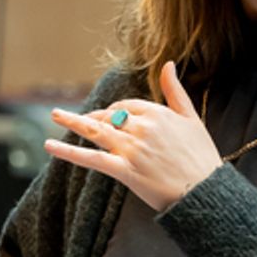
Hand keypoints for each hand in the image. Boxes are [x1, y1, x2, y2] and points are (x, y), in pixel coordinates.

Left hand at [45, 61, 222, 210]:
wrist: (205, 192)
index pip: (126, 106)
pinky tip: (50, 147)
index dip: (115, 111)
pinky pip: (91, 158)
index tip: (108, 117)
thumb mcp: (192, 118)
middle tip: (74, 119)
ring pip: (96, 131)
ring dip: (72, 122)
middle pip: (109, 117)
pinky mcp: (125, 170)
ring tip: (54, 116)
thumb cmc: (201, 157)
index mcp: (157, 113)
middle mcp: (142, 128)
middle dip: (92, 117)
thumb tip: (167, 64)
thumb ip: (175, 91)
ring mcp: (132, 149)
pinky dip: (69, 152)